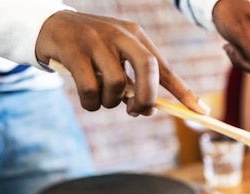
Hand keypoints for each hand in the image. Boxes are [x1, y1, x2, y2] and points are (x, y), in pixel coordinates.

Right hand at [35, 11, 206, 116]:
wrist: (49, 25)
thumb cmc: (91, 49)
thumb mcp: (118, 56)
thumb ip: (135, 79)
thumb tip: (151, 108)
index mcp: (135, 36)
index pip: (164, 67)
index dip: (183, 91)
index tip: (200, 111)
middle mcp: (119, 34)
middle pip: (148, 68)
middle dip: (147, 97)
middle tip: (138, 112)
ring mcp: (96, 40)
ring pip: (117, 83)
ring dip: (112, 103)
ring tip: (104, 100)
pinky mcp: (73, 49)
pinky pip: (90, 89)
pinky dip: (92, 104)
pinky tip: (90, 101)